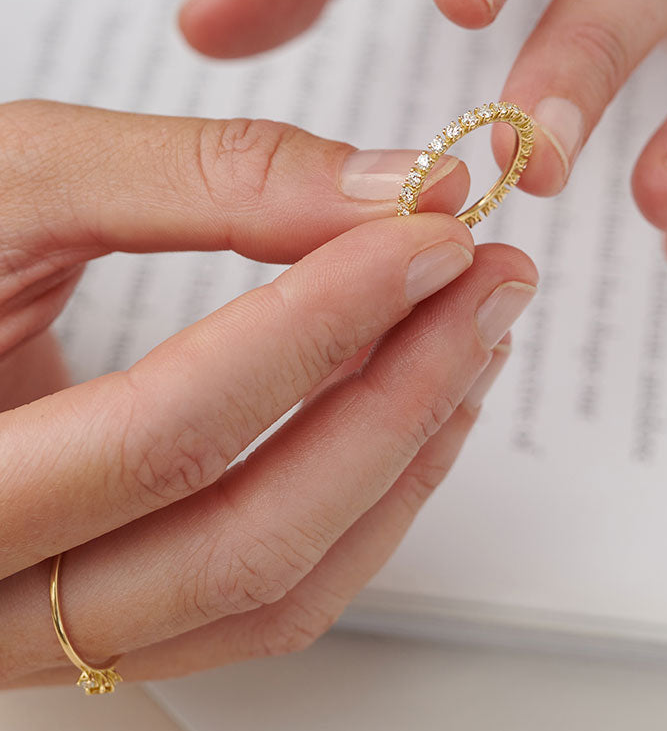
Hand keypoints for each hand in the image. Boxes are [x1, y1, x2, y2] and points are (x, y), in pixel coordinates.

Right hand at [0, 100, 535, 685]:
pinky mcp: (119, 609)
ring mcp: (56, 628)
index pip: (166, 435)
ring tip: (470, 333)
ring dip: (399, 458)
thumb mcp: (27, 179)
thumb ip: (206, 177)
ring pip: (272, 590)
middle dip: (394, 402)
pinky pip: (267, 594)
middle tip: (484, 281)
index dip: (321, 327)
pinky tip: (413, 398)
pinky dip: (362, 498)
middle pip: (240, 543)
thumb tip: (396, 190)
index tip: (430, 234)